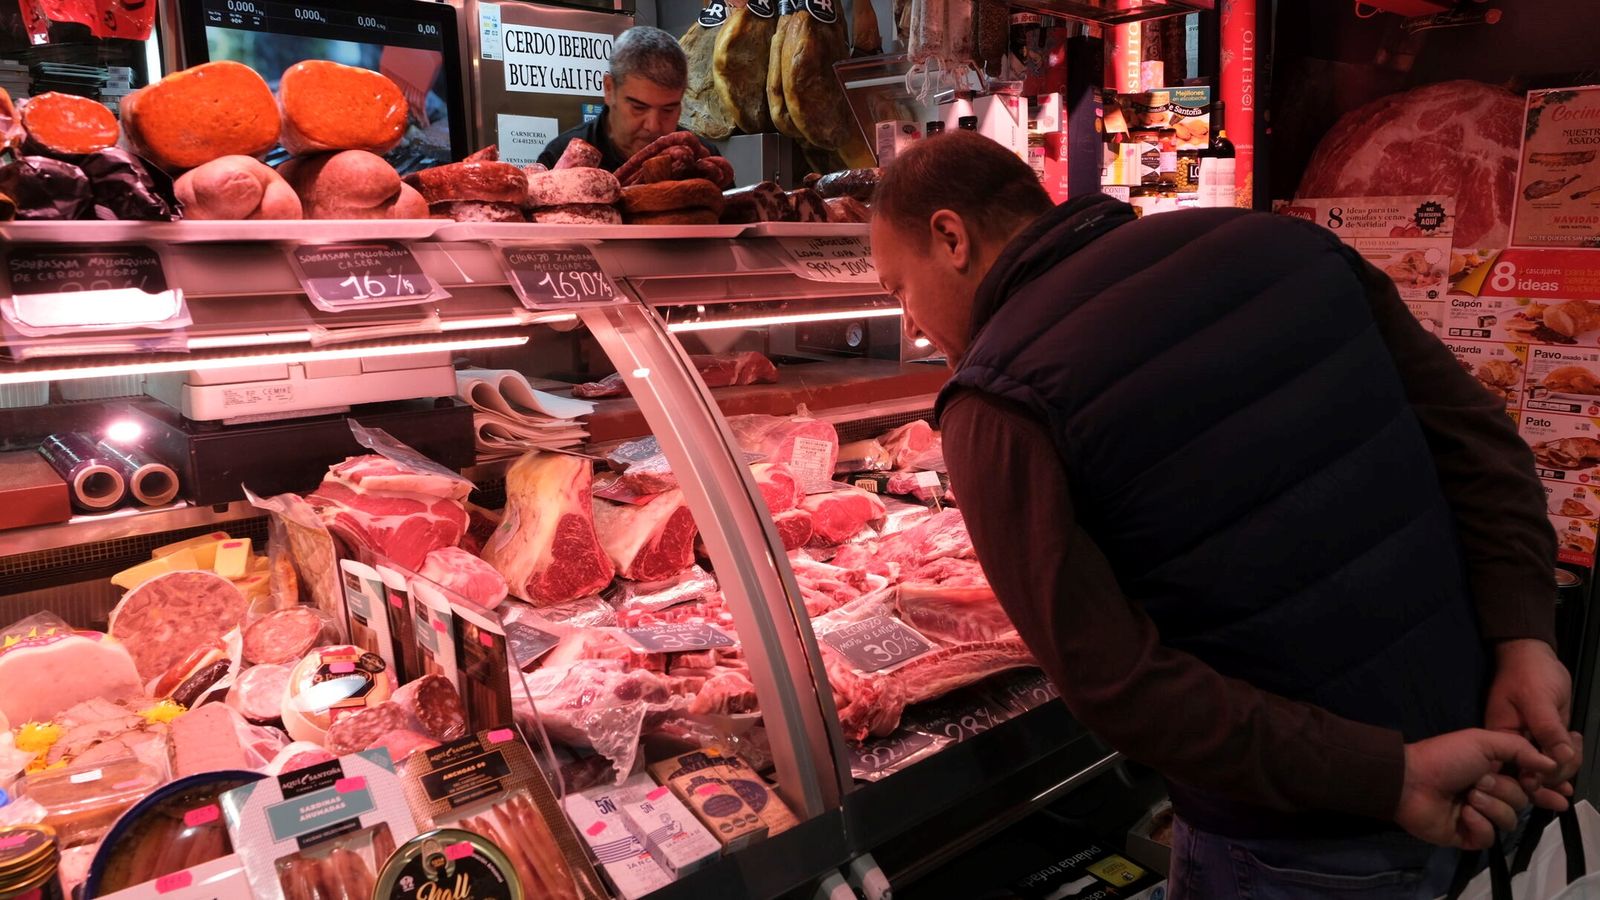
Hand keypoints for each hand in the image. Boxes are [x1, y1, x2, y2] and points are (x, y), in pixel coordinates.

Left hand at [1396, 729, 1555, 849]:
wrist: (1410, 781)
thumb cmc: (1445, 757)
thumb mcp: (1483, 742)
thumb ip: (1520, 749)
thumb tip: (1552, 764)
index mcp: (1495, 771)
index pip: (1530, 785)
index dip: (1543, 789)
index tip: (1556, 790)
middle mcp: (1490, 794)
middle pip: (1521, 801)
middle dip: (1503, 791)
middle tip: (1479, 782)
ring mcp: (1478, 816)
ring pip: (1508, 821)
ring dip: (1489, 806)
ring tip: (1467, 797)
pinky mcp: (1466, 836)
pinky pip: (1489, 837)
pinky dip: (1478, 824)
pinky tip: (1463, 813)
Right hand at [1485, 638, 1581, 806]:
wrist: (1533, 654)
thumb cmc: (1528, 672)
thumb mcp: (1537, 699)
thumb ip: (1548, 729)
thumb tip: (1560, 759)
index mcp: (1499, 739)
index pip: (1514, 771)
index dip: (1533, 781)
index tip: (1552, 778)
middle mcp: (1513, 746)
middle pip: (1534, 775)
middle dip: (1557, 772)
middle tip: (1572, 752)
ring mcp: (1531, 743)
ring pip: (1550, 769)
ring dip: (1568, 763)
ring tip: (1576, 741)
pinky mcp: (1546, 738)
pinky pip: (1559, 757)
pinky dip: (1571, 756)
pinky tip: (1576, 741)